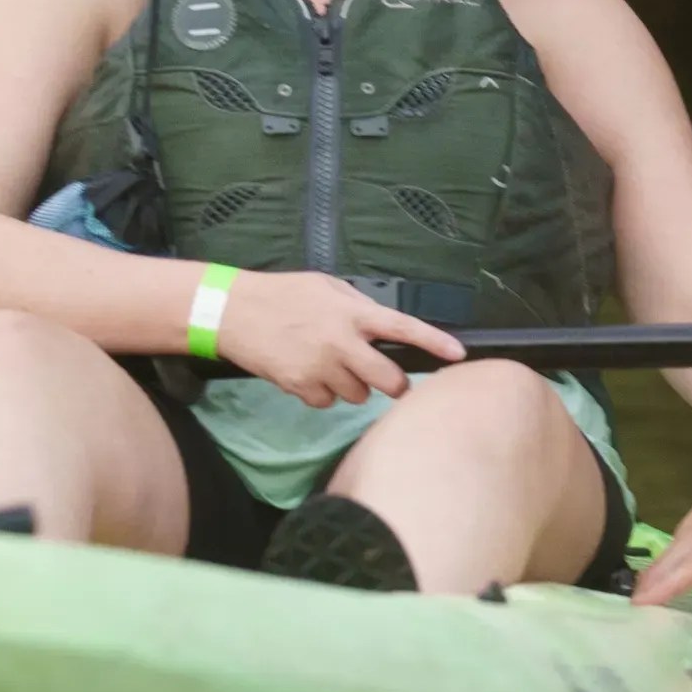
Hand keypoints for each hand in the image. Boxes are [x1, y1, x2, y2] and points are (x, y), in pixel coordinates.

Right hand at [215, 271, 465, 407]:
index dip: (435, 342)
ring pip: (357, 396)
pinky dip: (322, 394)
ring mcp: (321, 368)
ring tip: (329, 365)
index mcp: (354, 314)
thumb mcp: (328, 288)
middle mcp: (343, 343)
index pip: (404, 328)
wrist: (232, 312)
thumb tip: (384, 327)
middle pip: (388, 381)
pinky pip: (326, 403)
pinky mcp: (300, 387)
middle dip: (392, 385)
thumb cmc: (284, 294)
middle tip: (385, 380)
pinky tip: (307, 375)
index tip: (460, 356)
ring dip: (352, 387)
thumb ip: (359, 308)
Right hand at [634, 438, 691, 612]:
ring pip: (679, 546)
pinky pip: (682, 537)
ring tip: (636, 596)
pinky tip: (657, 572)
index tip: (651, 597)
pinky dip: (667, 556)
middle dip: (658, 581)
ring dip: (657, 570)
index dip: (678, 578)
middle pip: (683, 556)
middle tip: (633, 607)